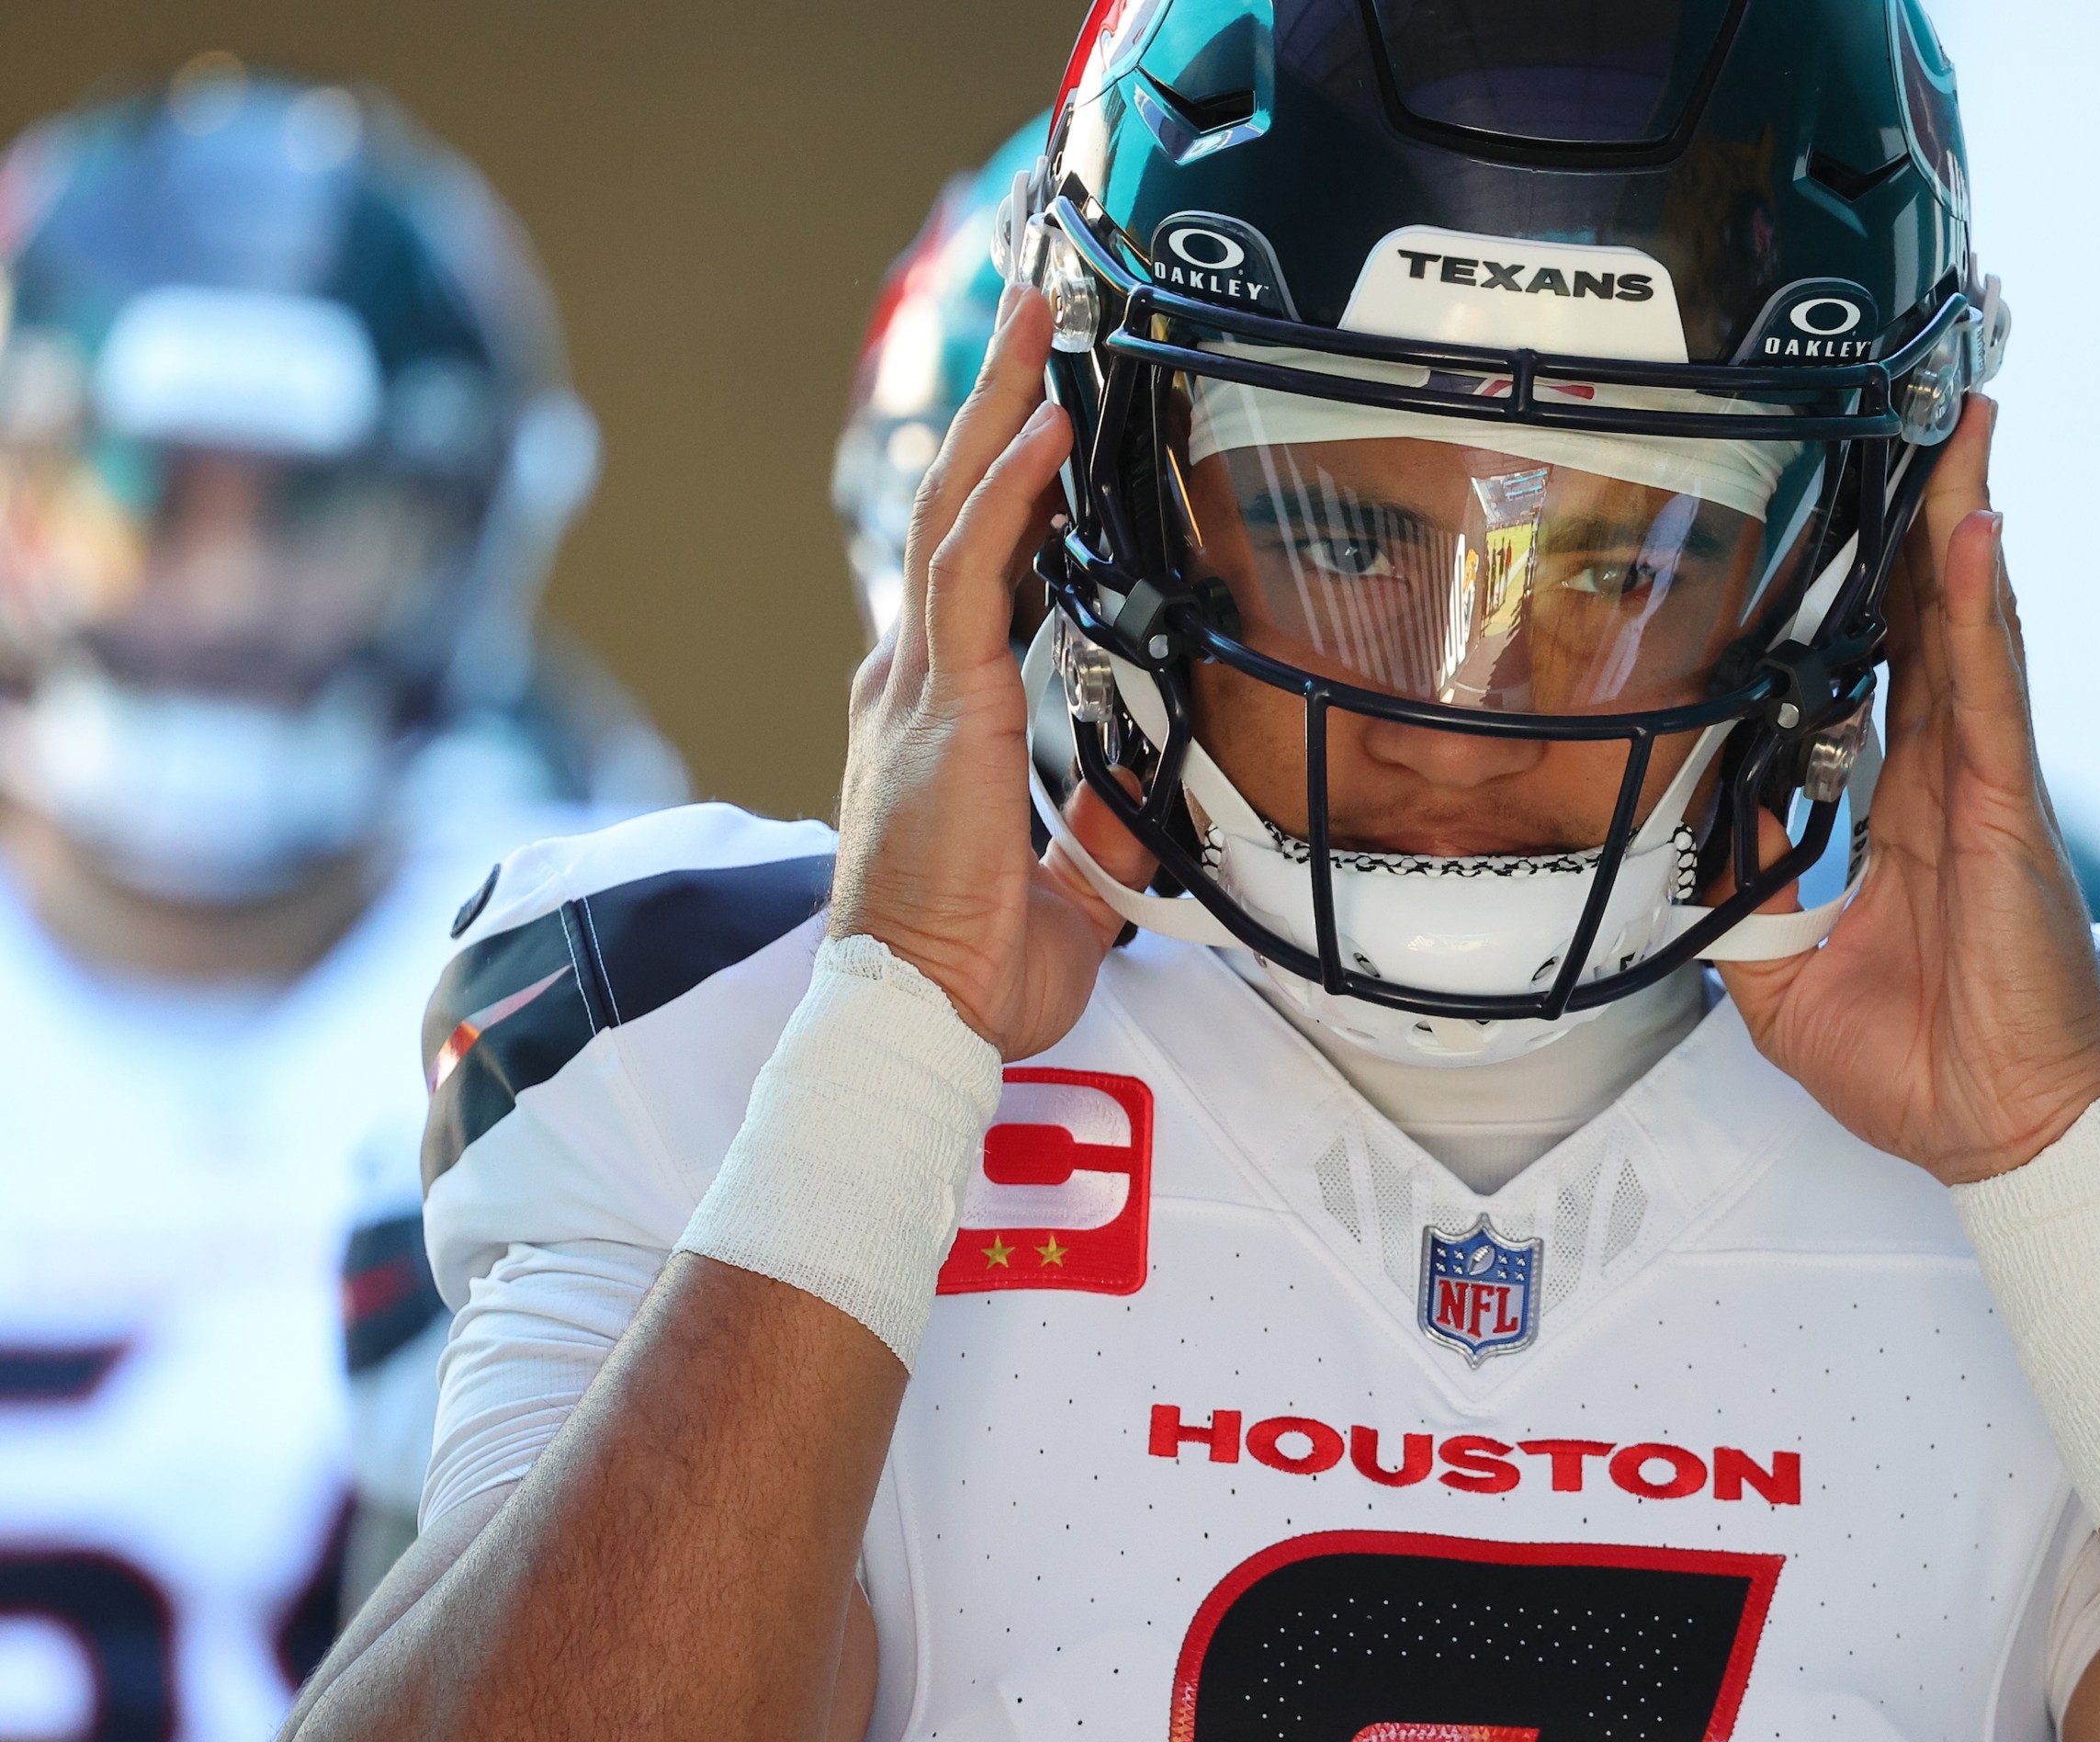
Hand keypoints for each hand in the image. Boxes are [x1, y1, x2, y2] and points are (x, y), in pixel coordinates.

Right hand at [826, 288, 1154, 1057]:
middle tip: (1034, 321)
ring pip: (952, 514)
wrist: (914, 1016)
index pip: (971, 576)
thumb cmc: (968, 970)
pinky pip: (971, 569)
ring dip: (1000, 414)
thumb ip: (1099, 833)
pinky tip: (1047, 427)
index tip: (1052, 429)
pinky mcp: (938, 701)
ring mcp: (916, 686)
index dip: (1009, 494)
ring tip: (1037, 324)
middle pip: (949, 513)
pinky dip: (1009, 492)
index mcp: (933, 719)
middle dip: (994, 410)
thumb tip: (1144, 804)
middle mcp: (910, 684)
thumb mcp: (1064, 889)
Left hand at [1714, 396, 2099, 1183]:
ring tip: (1958, 427)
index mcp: (1901, 806)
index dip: (1868, 586)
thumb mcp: (1780, 972)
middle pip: (1934, 618)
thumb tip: (1693, 823)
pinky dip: (1978, 612)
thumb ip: (1743, 888)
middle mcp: (1950, 779)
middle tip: (1919, 414)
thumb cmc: (1914, 1064)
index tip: (1845, 507)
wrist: (1991, 1133)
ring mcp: (1986, 789)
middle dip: (1925, 514)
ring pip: (1970, 628)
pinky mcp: (2009, 815)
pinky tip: (1971, 535)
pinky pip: (1991, 696)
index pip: (1881, 669)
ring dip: (1959, 522)